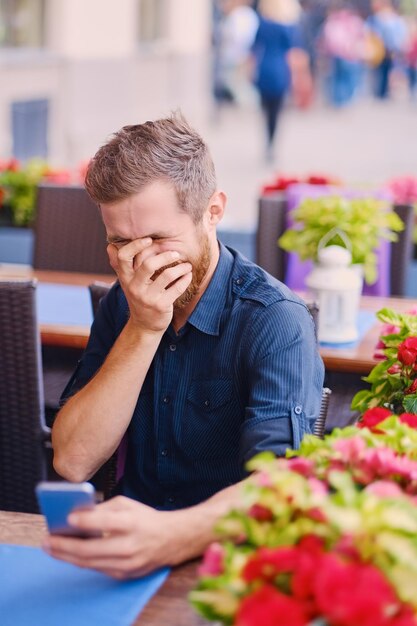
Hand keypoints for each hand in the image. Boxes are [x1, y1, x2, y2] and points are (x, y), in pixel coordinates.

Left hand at [43, 496, 180, 578]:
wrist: (172, 540)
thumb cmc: (146, 518)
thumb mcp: (127, 504)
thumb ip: (103, 509)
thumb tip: (77, 515)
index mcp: (132, 523)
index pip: (105, 523)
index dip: (84, 522)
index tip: (66, 518)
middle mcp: (130, 546)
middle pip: (91, 549)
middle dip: (64, 546)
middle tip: (46, 540)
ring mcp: (127, 564)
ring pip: (90, 563)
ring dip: (67, 556)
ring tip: (51, 548)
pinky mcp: (125, 574)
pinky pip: (97, 568)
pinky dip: (81, 561)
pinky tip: (68, 554)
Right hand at [108, 239, 191, 332]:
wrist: (144, 325)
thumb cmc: (138, 297)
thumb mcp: (126, 282)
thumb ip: (119, 264)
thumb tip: (111, 245)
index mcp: (125, 278)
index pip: (123, 257)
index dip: (135, 245)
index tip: (149, 239)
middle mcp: (134, 287)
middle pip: (148, 265)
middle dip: (165, 256)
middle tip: (176, 253)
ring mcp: (148, 297)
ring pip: (167, 275)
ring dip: (180, 267)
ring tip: (187, 265)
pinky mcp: (161, 306)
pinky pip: (177, 288)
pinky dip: (185, 279)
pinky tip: (187, 275)